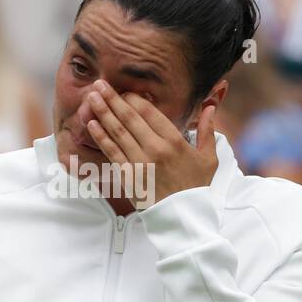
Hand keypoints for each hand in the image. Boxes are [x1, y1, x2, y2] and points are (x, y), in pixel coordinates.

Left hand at [84, 79, 218, 207]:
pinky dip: (100, 137)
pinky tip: (92, 124)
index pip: (149, 113)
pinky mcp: (129, 177)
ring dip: (102, 113)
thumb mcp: (209, 158)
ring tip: (91, 97)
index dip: (133, 99)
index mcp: (174, 141)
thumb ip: (207, 129)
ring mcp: (140, 163)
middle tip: (99, 84)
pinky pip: (111, 153)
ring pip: (118, 132)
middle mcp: (155, 149)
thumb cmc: (196, 187)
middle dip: (112, 99)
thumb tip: (210, 106)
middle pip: (129, 118)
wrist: (183, 218)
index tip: (123, 90)